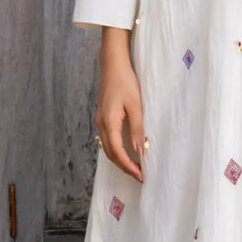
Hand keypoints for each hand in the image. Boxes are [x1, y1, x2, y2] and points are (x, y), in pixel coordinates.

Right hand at [95, 26, 144, 181]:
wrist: (112, 66)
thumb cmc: (125, 82)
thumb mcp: (136, 106)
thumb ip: (137, 129)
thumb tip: (140, 150)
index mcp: (109, 123)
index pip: (118, 152)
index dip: (129, 166)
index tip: (141, 175)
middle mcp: (101, 124)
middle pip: (110, 154)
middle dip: (124, 167)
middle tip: (140, 175)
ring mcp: (100, 121)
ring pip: (107, 148)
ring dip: (120, 160)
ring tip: (135, 167)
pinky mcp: (103, 117)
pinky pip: (107, 140)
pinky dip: (116, 150)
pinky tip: (126, 152)